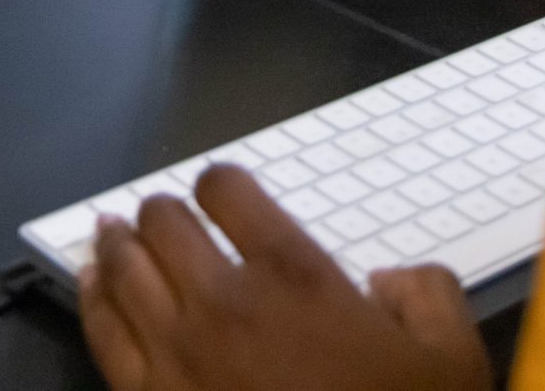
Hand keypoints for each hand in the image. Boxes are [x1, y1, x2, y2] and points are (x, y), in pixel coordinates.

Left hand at [79, 165, 492, 390]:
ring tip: (115, 235)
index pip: (227, 190)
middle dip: (165, 213)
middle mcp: (224, 302)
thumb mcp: (450, 359)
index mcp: (294, 275)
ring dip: (120, 245)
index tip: (222, 196)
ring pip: (124, 269)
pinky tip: (93, 286)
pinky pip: (103, 335)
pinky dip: (94, 299)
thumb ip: (428, 295)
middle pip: (163, 221)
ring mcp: (177, 354)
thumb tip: (391, 280)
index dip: (220, 185)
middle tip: (167, 219)